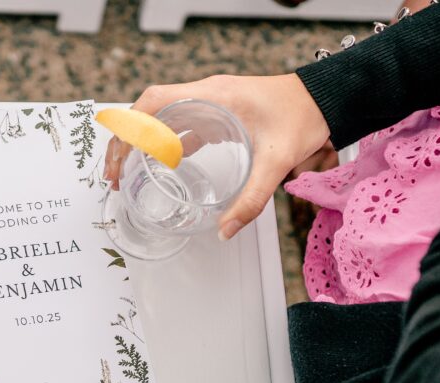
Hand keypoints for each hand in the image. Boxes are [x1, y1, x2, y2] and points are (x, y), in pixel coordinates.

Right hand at [104, 74, 330, 239]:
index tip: (120, 157)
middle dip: (125, 141)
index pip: (154, 102)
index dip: (130, 129)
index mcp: (213, 96)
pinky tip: (158, 168)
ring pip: (159, 118)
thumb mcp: (276, 161)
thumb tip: (226, 231)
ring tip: (126, 173)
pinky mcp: (216, 114)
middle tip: (114, 175)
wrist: (325, 100)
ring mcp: (209, 103)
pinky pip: (178, 126)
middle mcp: (205, 94)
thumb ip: (252, 199)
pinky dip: (161, 145)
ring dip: (139, 143)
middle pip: (147, 111)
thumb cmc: (303, 117)